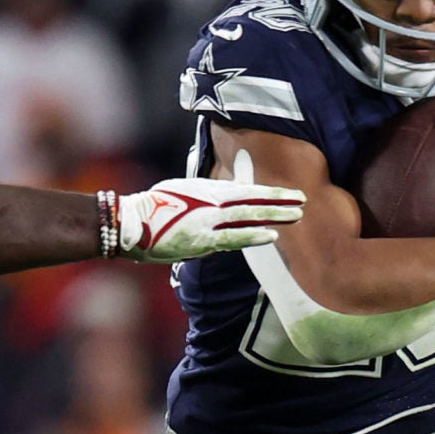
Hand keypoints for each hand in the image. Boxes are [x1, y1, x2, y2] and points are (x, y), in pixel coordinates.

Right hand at [111, 177, 304, 260]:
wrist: (131, 223)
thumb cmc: (155, 207)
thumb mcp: (185, 191)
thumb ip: (209, 194)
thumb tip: (231, 195)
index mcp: (207, 191)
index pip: (247, 191)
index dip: (271, 192)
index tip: (291, 194)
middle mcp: (211, 205)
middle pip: (252, 203)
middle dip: (279, 204)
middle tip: (303, 204)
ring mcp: (207, 224)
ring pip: (247, 220)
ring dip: (272, 219)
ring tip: (294, 219)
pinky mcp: (201, 242)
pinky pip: (232, 239)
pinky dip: (252, 237)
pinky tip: (270, 236)